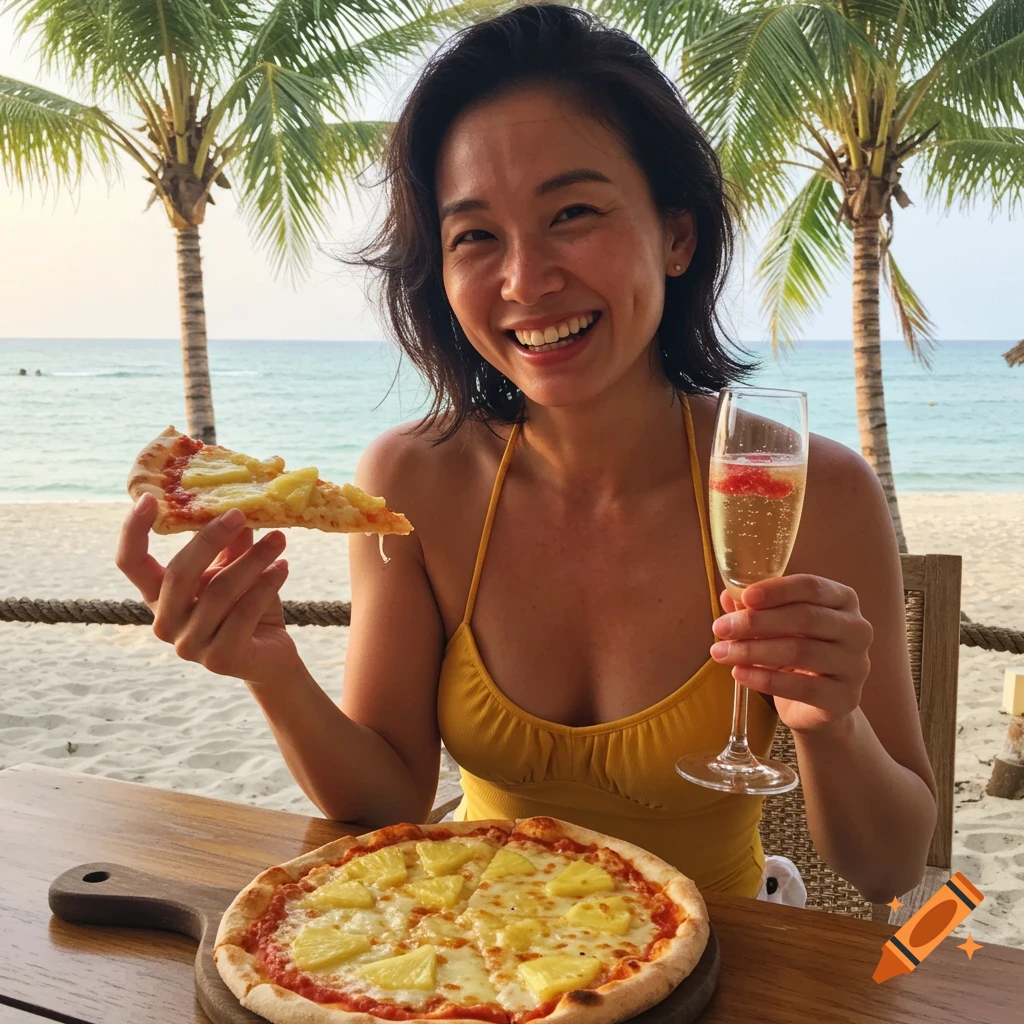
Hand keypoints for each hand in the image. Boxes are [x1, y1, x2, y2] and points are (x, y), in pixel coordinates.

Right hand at [115, 493, 301, 685]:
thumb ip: (230, 541)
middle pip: (179, 572)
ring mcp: (189, 645)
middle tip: (240, 513)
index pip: (130, 563)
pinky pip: (244, 612)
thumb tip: (237, 501)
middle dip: (211, 538)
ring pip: (220, 591)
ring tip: (279, 539)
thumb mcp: (234, 568)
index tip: (149, 499)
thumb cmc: (247, 606)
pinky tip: (283, 567)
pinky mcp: (220, 659)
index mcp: (159, 596)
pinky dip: (266, 585)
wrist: (271, 656)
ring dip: (254, 559)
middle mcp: (165, 623)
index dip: (133, 531)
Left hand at [709, 575, 872, 733]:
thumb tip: (728, 595)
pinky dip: (765, 679)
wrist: (816, 705)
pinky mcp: (846, 697)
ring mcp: (856, 665)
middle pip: (805, 618)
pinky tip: (739, 674)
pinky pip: (802, 687)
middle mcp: (857, 629)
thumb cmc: (796, 652)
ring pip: (800, 651)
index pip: (811, 587)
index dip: (776, 590)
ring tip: (721, 652)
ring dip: (753, 651)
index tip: (745, 597)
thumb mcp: (776, 626)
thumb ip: (756, 608)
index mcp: (843, 600)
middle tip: (720, 628)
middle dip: (756, 622)